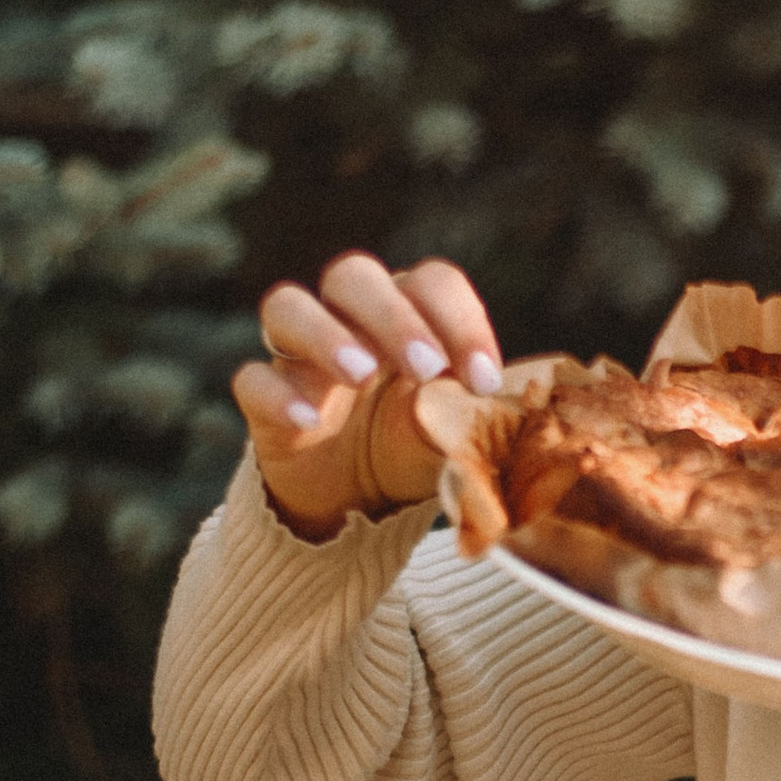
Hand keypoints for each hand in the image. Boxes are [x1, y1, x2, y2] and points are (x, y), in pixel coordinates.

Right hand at [235, 252, 502, 538]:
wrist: (355, 505)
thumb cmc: (412, 451)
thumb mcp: (455, 438)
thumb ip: (483, 422)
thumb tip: (527, 421)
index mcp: (408, 316)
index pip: (430, 283)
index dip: (459, 320)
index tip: (483, 383)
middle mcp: (349, 321)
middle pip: (352, 275)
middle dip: (391, 315)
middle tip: (424, 369)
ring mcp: (299, 357)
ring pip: (287, 306)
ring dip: (325, 334)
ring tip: (361, 376)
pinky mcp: (264, 400)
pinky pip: (253, 379)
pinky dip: (276, 395)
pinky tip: (308, 422)